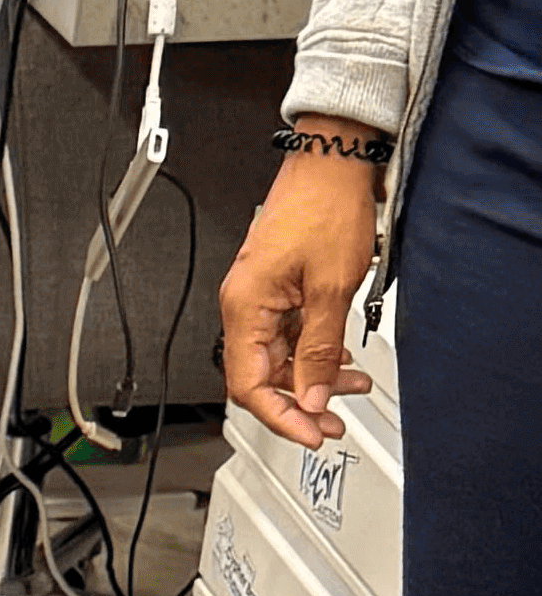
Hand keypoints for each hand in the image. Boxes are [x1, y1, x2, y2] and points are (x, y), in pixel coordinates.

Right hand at [220, 149, 382, 443]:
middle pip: (262, 376)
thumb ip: (319, 350)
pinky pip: (289, 334)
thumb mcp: (332, 289)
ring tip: (351, 384)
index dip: (281, 416)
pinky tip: (341, 357)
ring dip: (313, 376)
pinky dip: (315, 351)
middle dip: (301, 400)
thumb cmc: (325, 207)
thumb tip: (311, 396)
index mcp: (244, 307)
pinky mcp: (277, 288)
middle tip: (333, 419)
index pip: (249, 386)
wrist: (333, 162)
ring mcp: (260, 297)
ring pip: (279, 357)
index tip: (310, 432)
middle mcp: (244, 305)